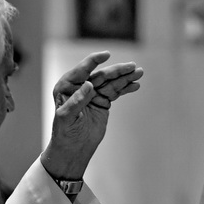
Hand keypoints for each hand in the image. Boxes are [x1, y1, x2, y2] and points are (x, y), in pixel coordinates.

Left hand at [42, 52, 143, 179]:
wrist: (73, 148)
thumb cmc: (64, 133)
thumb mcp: (66, 117)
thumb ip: (77, 100)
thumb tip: (89, 84)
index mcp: (66, 86)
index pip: (82, 70)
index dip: (94, 61)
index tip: (106, 55)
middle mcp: (80, 87)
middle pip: (100, 75)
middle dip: (117, 70)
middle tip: (132, 66)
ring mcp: (93, 94)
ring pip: (111, 82)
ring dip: (125, 77)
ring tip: (139, 72)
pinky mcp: (102, 101)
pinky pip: (115, 92)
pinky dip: (126, 88)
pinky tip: (135, 85)